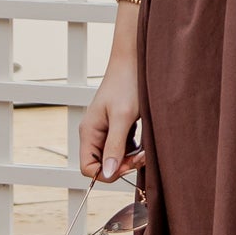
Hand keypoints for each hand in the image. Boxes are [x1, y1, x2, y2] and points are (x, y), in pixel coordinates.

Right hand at [80, 56, 141, 180]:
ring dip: (132, 157)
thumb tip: (108, 173)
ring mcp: (106, 131)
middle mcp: (94, 134)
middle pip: (103, 165)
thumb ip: (115, 146)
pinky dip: (136, 149)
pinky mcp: (118, 127)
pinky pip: (124, 148)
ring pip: (116, 158)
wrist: (135, 61)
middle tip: (143, 156)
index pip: (88, 168)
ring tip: (147, 147)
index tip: (127, 164)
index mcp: (89, 132)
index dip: (107, 172)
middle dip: (123, 165)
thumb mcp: (123, 117)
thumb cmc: (127, 85)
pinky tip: (146, 139)